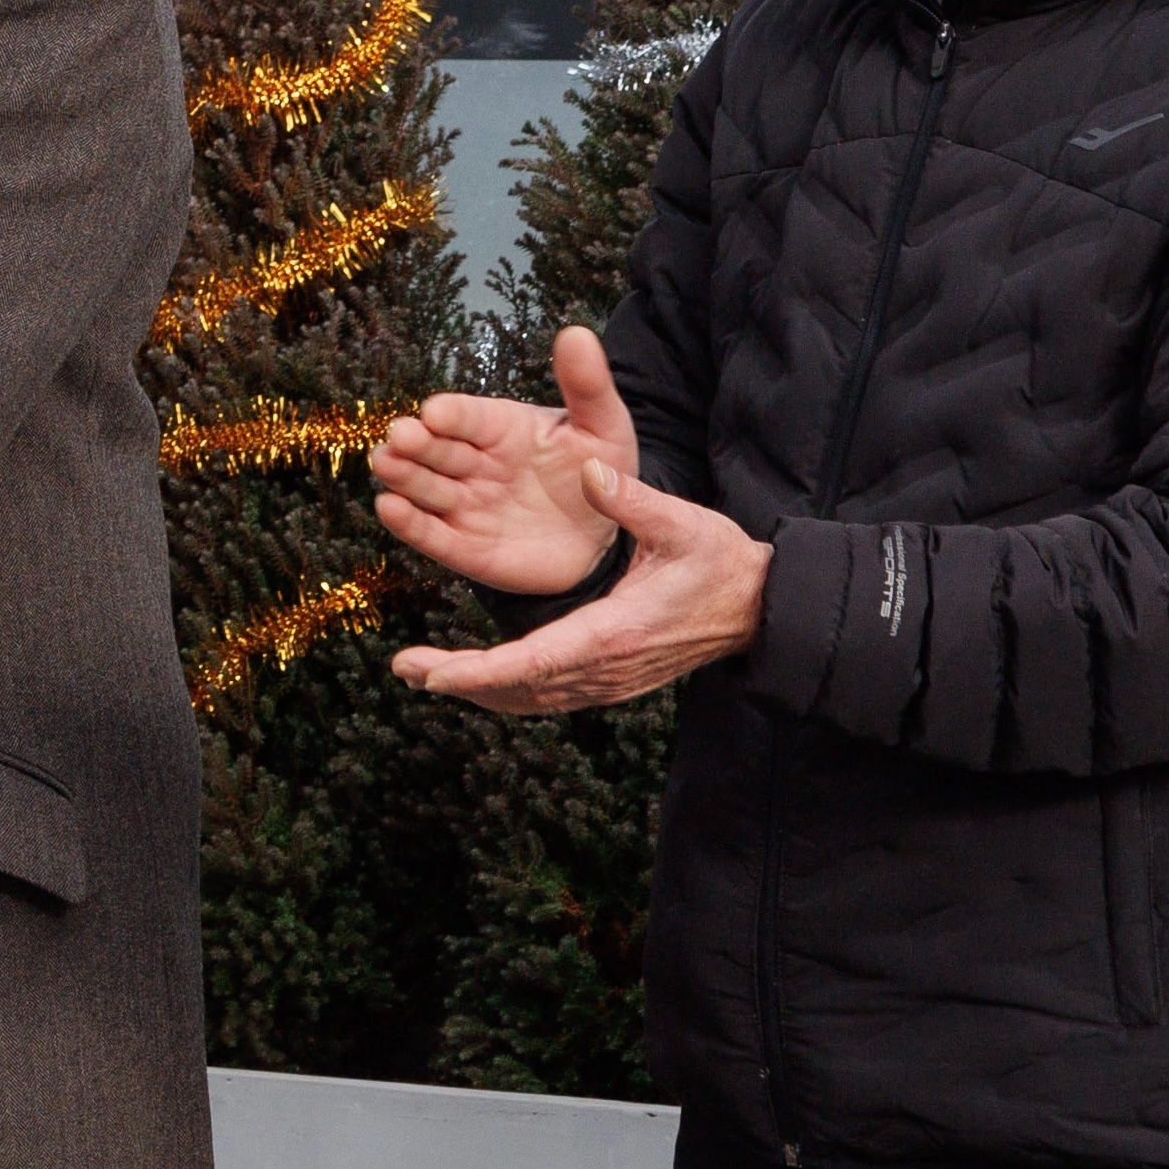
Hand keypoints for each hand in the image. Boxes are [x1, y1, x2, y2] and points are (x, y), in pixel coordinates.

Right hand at [373, 323, 645, 598]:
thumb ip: (586, 385)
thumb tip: (577, 332)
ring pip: (426, 488)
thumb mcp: (603, 427)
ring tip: (385, 464)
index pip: (470, 416)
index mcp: (501, 428)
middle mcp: (474, 463)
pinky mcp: (463, 547)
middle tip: (400, 435)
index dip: (452, 414)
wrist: (605, 540)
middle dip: (417, 442)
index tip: (435, 411)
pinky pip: (432, 535)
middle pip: (438, 450)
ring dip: (403, 476)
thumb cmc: (598, 473)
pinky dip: (409, 524)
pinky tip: (389, 508)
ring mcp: (466, 506)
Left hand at [392, 475, 770, 713]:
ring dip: (479, 689)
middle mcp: (607, 666)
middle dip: (462, 681)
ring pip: (533, 698)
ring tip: (423, 674)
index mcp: (615, 631)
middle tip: (407, 669)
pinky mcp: (612, 679)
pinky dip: (509, 690)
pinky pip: (550, 695)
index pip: (537, 660)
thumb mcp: (682, 523)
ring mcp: (610, 680)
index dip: (481, 671)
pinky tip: (476, 679)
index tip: (435, 675)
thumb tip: (589, 471)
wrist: (762, 608)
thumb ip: (632, 500)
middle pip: (523, 688)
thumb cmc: (721, 563)